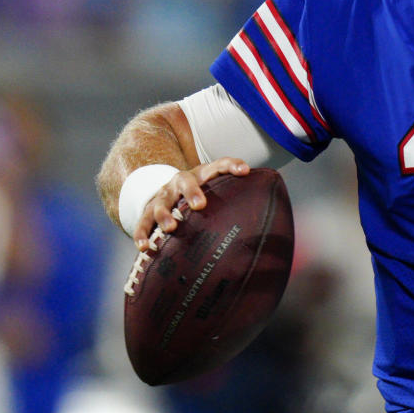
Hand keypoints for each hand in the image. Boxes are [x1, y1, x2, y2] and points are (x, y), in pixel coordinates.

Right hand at [132, 157, 249, 250]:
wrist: (167, 190)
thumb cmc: (202, 194)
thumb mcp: (217, 189)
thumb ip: (238, 197)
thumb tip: (271, 217)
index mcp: (201, 174)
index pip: (218, 165)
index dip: (231, 165)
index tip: (245, 171)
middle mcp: (180, 182)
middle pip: (185, 181)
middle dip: (192, 192)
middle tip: (200, 206)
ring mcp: (162, 197)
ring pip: (161, 203)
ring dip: (165, 215)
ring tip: (171, 228)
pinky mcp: (147, 212)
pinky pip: (142, 223)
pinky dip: (142, 234)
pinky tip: (145, 247)